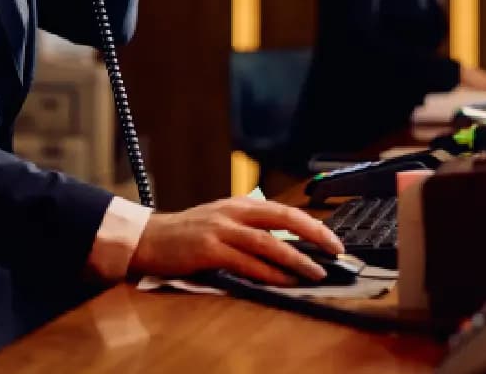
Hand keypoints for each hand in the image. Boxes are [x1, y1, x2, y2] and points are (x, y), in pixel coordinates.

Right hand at [128, 198, 345, 285]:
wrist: (149, 238)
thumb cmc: (188, 234)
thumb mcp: (222, 221)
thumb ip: (249, 229)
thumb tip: (286, 244)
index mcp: (239, 204)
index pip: (284, 210)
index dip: (311, 223)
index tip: (332, 239)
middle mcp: (233, 212)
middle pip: (282, 217)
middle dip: (313, 233)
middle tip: (336, 250)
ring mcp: (220, 229)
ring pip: (267, 242)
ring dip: (295, 258)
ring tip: (315, 272)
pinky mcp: (209, 249)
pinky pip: (246, 262)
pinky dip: (268, 272)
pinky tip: (283, 281)